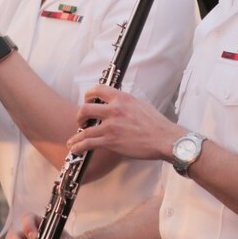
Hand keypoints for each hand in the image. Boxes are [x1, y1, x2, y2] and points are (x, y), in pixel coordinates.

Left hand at [67, 86, 184, 161]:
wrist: (164, 139)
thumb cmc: (156, 124)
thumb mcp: (140, 105)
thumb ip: (125, 103)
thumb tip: (117, 104)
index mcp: (122, 97)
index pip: (98, 89)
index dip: (88, 95)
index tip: (87, 100)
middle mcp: (114, 109)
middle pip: (85, 108)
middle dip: (79, 116)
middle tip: (81, 122)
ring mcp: (111, 125)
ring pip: (84, 129)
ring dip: (76, 136)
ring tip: (73, 141)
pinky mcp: (111, 140)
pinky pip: (88, 143)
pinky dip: (78, 146)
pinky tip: (75, 149)